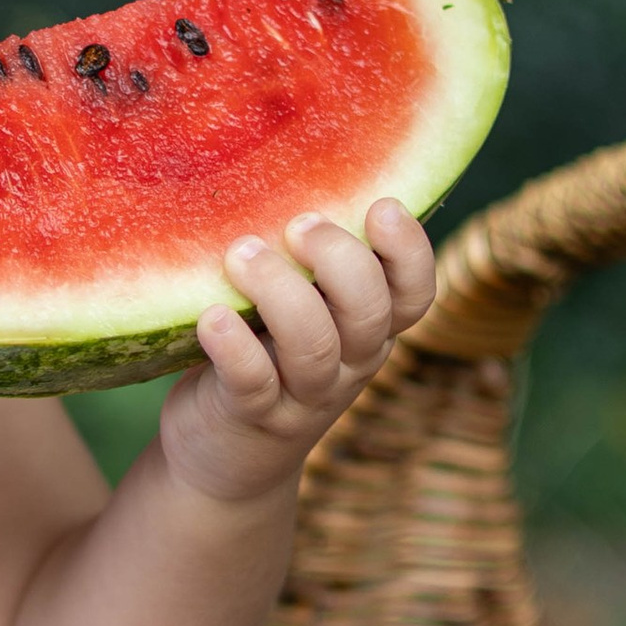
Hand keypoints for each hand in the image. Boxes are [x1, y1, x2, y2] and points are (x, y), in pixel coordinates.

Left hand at [158, 201, 434, 506]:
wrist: (223, 458)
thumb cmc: (261, 356)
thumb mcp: (295, 310)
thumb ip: (303, 263)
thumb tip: (284, 166)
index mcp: (366, 329)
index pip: (414, 294)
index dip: (409, 253)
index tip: (382, 206)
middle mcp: (348, 364)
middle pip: (371, 315)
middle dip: (340, 261)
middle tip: (298, 224)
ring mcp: (304, 397)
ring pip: (315, 348)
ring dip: (282, 294)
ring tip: (242, 254)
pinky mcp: (252, 419)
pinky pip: (253, 384)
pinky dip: (234, 348)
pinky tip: (210, 317)